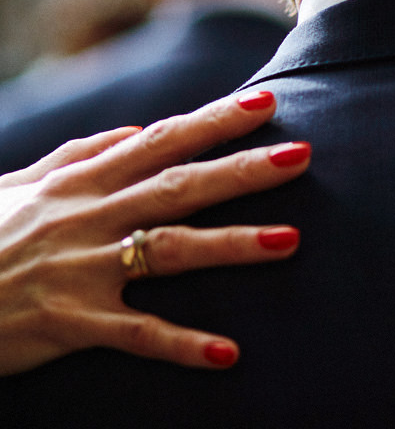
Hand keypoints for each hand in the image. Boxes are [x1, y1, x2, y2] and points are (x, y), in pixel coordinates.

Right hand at [0, 91, 310, 375]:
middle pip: (179, 186)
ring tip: (290, 241)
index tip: (266, 103)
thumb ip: (81, 153)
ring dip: (232, 246)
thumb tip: (137, 129)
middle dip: (242, 169)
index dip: (215, 121)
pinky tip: (229, 355)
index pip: (161, 141)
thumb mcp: (20, 183)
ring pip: (169, 250)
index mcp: (82, 181)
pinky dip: (182, 345)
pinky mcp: (70, 322)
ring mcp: (82, 269)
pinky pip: (136, 334)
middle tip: (301, 154)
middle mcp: (89, 216)